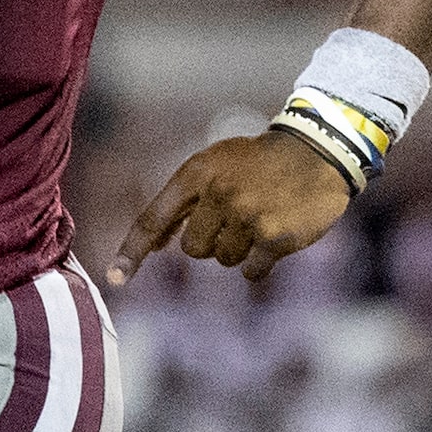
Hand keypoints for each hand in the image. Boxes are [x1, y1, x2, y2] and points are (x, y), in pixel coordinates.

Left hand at [111, 130, 352, 287]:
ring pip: (224, 260)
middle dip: (211, 241)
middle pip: (193, 249)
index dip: (132, 252)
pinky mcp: (275, 238)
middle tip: (236, 217)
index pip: (153, 219)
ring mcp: (248, 217)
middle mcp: (218, 194)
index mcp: (197, 173)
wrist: (317, 151)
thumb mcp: (216, 165)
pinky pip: (251, 272)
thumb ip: (186, 201)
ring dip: (239, 249)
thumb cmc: (258, 163)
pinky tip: (275, 236)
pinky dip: (260, 263)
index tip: (114, 279)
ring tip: (260, 218)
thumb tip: (159, 243)